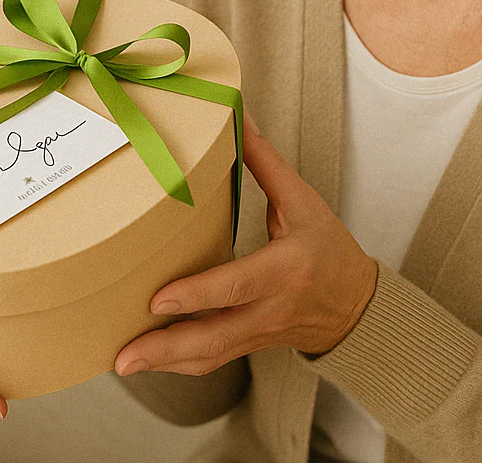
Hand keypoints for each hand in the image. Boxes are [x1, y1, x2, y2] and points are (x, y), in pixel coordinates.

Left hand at [114, 120, 376, 376]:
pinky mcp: (250, 345)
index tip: (158, 298)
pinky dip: (179, 365)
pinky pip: (214, 360)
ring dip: (165, 362)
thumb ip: (267, 162)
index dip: (198, 295)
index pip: (237, 285)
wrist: (359, 305)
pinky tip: (148, 363)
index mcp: (285, 269)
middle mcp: (271, 308)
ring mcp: (260, 333)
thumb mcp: (304, 201)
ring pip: (210, 356)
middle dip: (167, 347)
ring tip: (122, 363)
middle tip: (124, 355)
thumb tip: (239, 116)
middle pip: (216, 336)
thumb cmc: (329, 246)